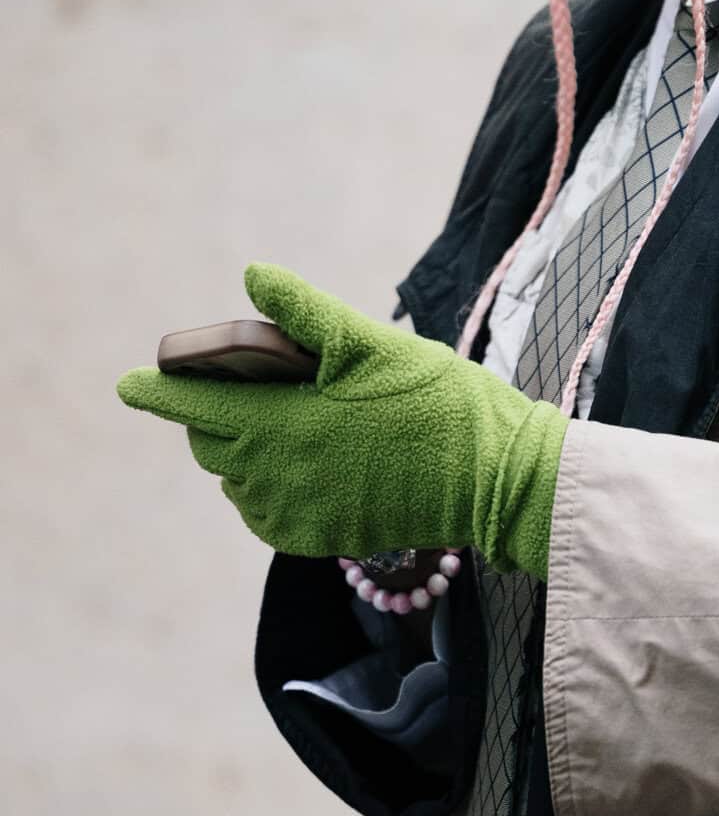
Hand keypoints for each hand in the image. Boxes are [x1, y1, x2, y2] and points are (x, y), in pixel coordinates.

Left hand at [118, 264, 565, 575]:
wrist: (493, 476)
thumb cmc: (436, 400)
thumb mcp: (371, 344)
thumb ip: (303, 313)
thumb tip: (250, 277)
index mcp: (281, 422)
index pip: (196, 404)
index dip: (157, 392)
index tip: (129, 384)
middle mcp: (277, 477)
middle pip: (211, 444)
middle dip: (211, 416)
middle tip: (240, 392)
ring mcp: (298, 513)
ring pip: (237, 481)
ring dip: (242, 454)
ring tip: (284, 427)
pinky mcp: (320, 539)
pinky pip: (267, 515)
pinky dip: (267, 490)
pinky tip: (302, 468)